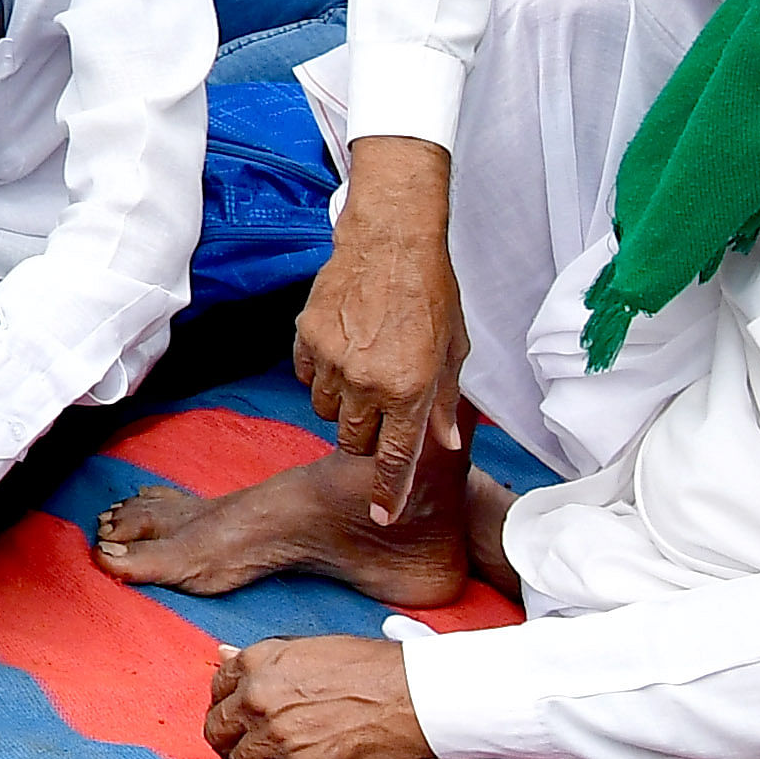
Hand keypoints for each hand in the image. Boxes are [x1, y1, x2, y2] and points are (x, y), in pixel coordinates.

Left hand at [204, 635, 434, 758]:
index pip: (217, 690)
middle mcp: (260, 699)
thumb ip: (263, 660)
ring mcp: (280, 736)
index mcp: (259, 663)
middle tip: (245, 755)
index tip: (236, 722)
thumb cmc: (374, 670)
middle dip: (230, 746)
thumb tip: (226, 653)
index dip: (226, 709)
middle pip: (220, 732)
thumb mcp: (308, 649)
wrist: (414, 695)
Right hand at [292, 141, 467, 483]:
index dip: (388, 491)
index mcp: (411, 389)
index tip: (382, 515)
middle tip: (383, 409)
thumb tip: (441, 443)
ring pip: (327, 412)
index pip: (395, 457)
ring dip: (343, 406)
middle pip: (354, 440)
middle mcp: (368, 382)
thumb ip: (444, 402)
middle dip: (368, 435)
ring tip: (361, 375)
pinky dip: (321, 376)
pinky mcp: (306, 339)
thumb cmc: (430, 293)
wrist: (389, 242)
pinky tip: (340, 353)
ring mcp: (332, 360)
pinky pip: (307, 378)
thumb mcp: (453, 352)